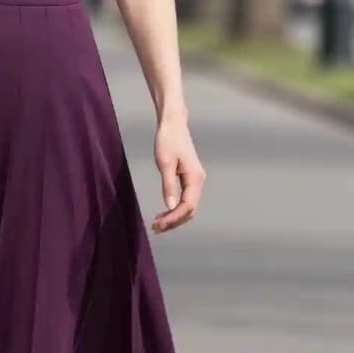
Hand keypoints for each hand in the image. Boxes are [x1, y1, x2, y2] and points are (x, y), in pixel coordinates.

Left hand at [150, 113, 205, 233]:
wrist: (173, 124)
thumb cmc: (168, 140)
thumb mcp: (165, 163)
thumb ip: (168, 186)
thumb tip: (170, 206)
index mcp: (195, 178)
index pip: (188, 206)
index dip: (174, 218)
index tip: (159, 224)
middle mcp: (198, 181)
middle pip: (190, 210)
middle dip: (173, 221)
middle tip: (155, 228)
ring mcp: (195, 180)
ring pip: (188, 207)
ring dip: (174, 217)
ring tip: (157, 224)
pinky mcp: (189, 179)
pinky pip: (185, 200)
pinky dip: (175, 209)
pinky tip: (163, 213)